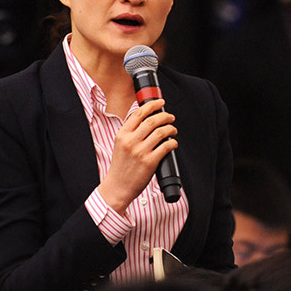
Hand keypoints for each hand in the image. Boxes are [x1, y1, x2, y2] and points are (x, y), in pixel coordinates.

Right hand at [98, 99, 177, 214]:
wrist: (117, 186)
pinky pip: (165, 147)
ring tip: (173, 130)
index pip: (138, 114)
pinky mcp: (149, 162)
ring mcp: (140, 152)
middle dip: (165, 116)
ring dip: (170, 128)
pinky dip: (172, 143)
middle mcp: (130, 141)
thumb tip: (144, 120)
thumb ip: (129, 132)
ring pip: (160, 132)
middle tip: (170, 117)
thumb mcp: (119, 145)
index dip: (152, 105)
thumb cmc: (120, 167)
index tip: (160, 103)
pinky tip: (173, 143)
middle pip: (152, 121)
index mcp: (122, 135)